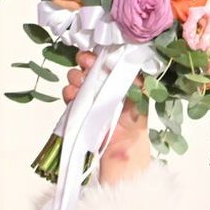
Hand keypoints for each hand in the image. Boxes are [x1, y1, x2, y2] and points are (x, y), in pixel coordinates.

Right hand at [62, 51, 149, 184]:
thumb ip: (138, 90)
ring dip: (76, 77)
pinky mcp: (79, 109)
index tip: (98, 56)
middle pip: (91, 67)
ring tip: (78, 83)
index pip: (110, 62)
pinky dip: (69, 92)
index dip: (102, 56)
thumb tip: (134, 72)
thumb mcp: (140, 106)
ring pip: (78, 79)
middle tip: (85, 65)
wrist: (122, 153)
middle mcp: (105, 87)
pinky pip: (70, 96)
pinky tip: (72, 94)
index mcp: (121, 82)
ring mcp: (91, 97)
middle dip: (86, 62)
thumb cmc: (134, 128)